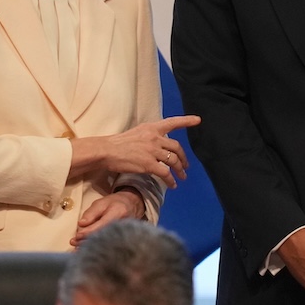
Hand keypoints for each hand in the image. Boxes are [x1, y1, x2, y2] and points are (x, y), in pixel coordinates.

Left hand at [69, 189, 143, 246]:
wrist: (131, 206)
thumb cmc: (114, 203)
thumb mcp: (102, 202)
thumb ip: (91, 213)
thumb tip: (81, 224)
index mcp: (118, 213)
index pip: (101, 225)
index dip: (88, 232)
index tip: (77, 236)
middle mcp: (122, 225)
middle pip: (103, 237)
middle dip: (87, 241)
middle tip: (74, 243)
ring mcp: (123, 234)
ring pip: (105, 244)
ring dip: (90, 247)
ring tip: (77, 249)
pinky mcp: (121, 240)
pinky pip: (107, 246)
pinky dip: (96, 249)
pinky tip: (87, 252)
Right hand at [70, 115, 200, 186]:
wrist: (106, 151)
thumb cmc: (118, 143)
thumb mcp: (137, 133)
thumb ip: (150, 137)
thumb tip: (159, 144)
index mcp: (152, 128)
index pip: (172, 122)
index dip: (186, 121)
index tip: (198, 120)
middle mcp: (155, 137)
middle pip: (176, 147)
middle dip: (184, 158)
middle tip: (186, 166)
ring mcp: (152, 151)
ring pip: (173, 161)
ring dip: (180, 170)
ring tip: (182, 177)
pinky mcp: (149, 164)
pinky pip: (165, 173)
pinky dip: (171, 180)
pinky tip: (172, 184)